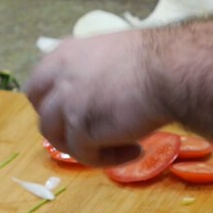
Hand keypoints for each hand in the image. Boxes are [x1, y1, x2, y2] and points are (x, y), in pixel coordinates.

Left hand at [24, 30, 172, 165]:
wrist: (172, 70)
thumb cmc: (157, 60)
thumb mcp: (113, 56)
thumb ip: (95, 72)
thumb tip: (99, 94)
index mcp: (66, 54)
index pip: (39, 84)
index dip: (53, 104)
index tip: (73, 115)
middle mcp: (60, 76)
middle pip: (42, 112)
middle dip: (60, 129)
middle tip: (89, 137)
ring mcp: (67, 102)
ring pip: (58, 138)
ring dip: (86, 148)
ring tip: (123, 147)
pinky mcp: (80, 127)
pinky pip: (85, 155)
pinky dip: (110, 158)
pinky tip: (136, 151)